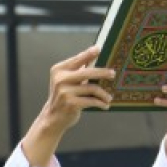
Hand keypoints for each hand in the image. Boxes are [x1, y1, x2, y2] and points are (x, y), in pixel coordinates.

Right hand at [20, 47, 115, 166]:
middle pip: (87, 72)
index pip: (77, 59)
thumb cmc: (64, 96)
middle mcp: (61, 79)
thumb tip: (95, 54)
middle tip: (113, 74)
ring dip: (104, 94)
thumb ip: (77, 69)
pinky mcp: (71, 104)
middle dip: (103, 72)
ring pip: (92, 88)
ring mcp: (65, 92)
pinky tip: (105, 105)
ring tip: (109, 98)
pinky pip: (92, 101)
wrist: (53, 117)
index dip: (89, 54)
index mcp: (59, 70)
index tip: (99, 48)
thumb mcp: (66, 80)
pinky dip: (101, 103)